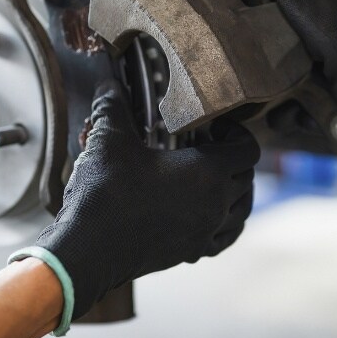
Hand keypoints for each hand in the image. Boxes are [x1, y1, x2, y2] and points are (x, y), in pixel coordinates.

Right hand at [35, 80, 259, 318]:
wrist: (88, 247)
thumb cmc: (104, 193)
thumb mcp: (109, 139)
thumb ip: (114, 106)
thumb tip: (109, 84)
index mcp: (208, 172)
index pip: (248, 148)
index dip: (236, 132)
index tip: (214, 127)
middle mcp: (216, 204)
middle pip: (247, 177)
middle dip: (233, 158)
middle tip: (207, 147)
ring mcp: (206, 232)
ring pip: (242, 210)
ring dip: (235, 191)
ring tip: (216, 179)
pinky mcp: (191, 253)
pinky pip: (224, 238)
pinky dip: (225, 223)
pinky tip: (209, 214)